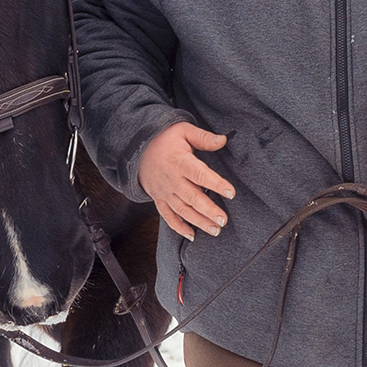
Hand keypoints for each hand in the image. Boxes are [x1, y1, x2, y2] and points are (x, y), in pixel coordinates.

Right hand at [138, 122, 234, 240]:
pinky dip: (178, 227)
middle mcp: (171, 179)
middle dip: (208, 210)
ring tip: (215, 230)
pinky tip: (192, 236)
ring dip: (198, 222)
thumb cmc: (164, 138)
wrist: (135, 148)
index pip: (200, 175)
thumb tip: (224, 140)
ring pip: (182, 210)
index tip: (231, 193)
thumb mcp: (183, 130)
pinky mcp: (158, 199)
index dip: (216, 184)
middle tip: (223, 220)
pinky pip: (167, 216)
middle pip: (192, 197)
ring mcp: (164, 191)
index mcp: (179, 162)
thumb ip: (203, 137)